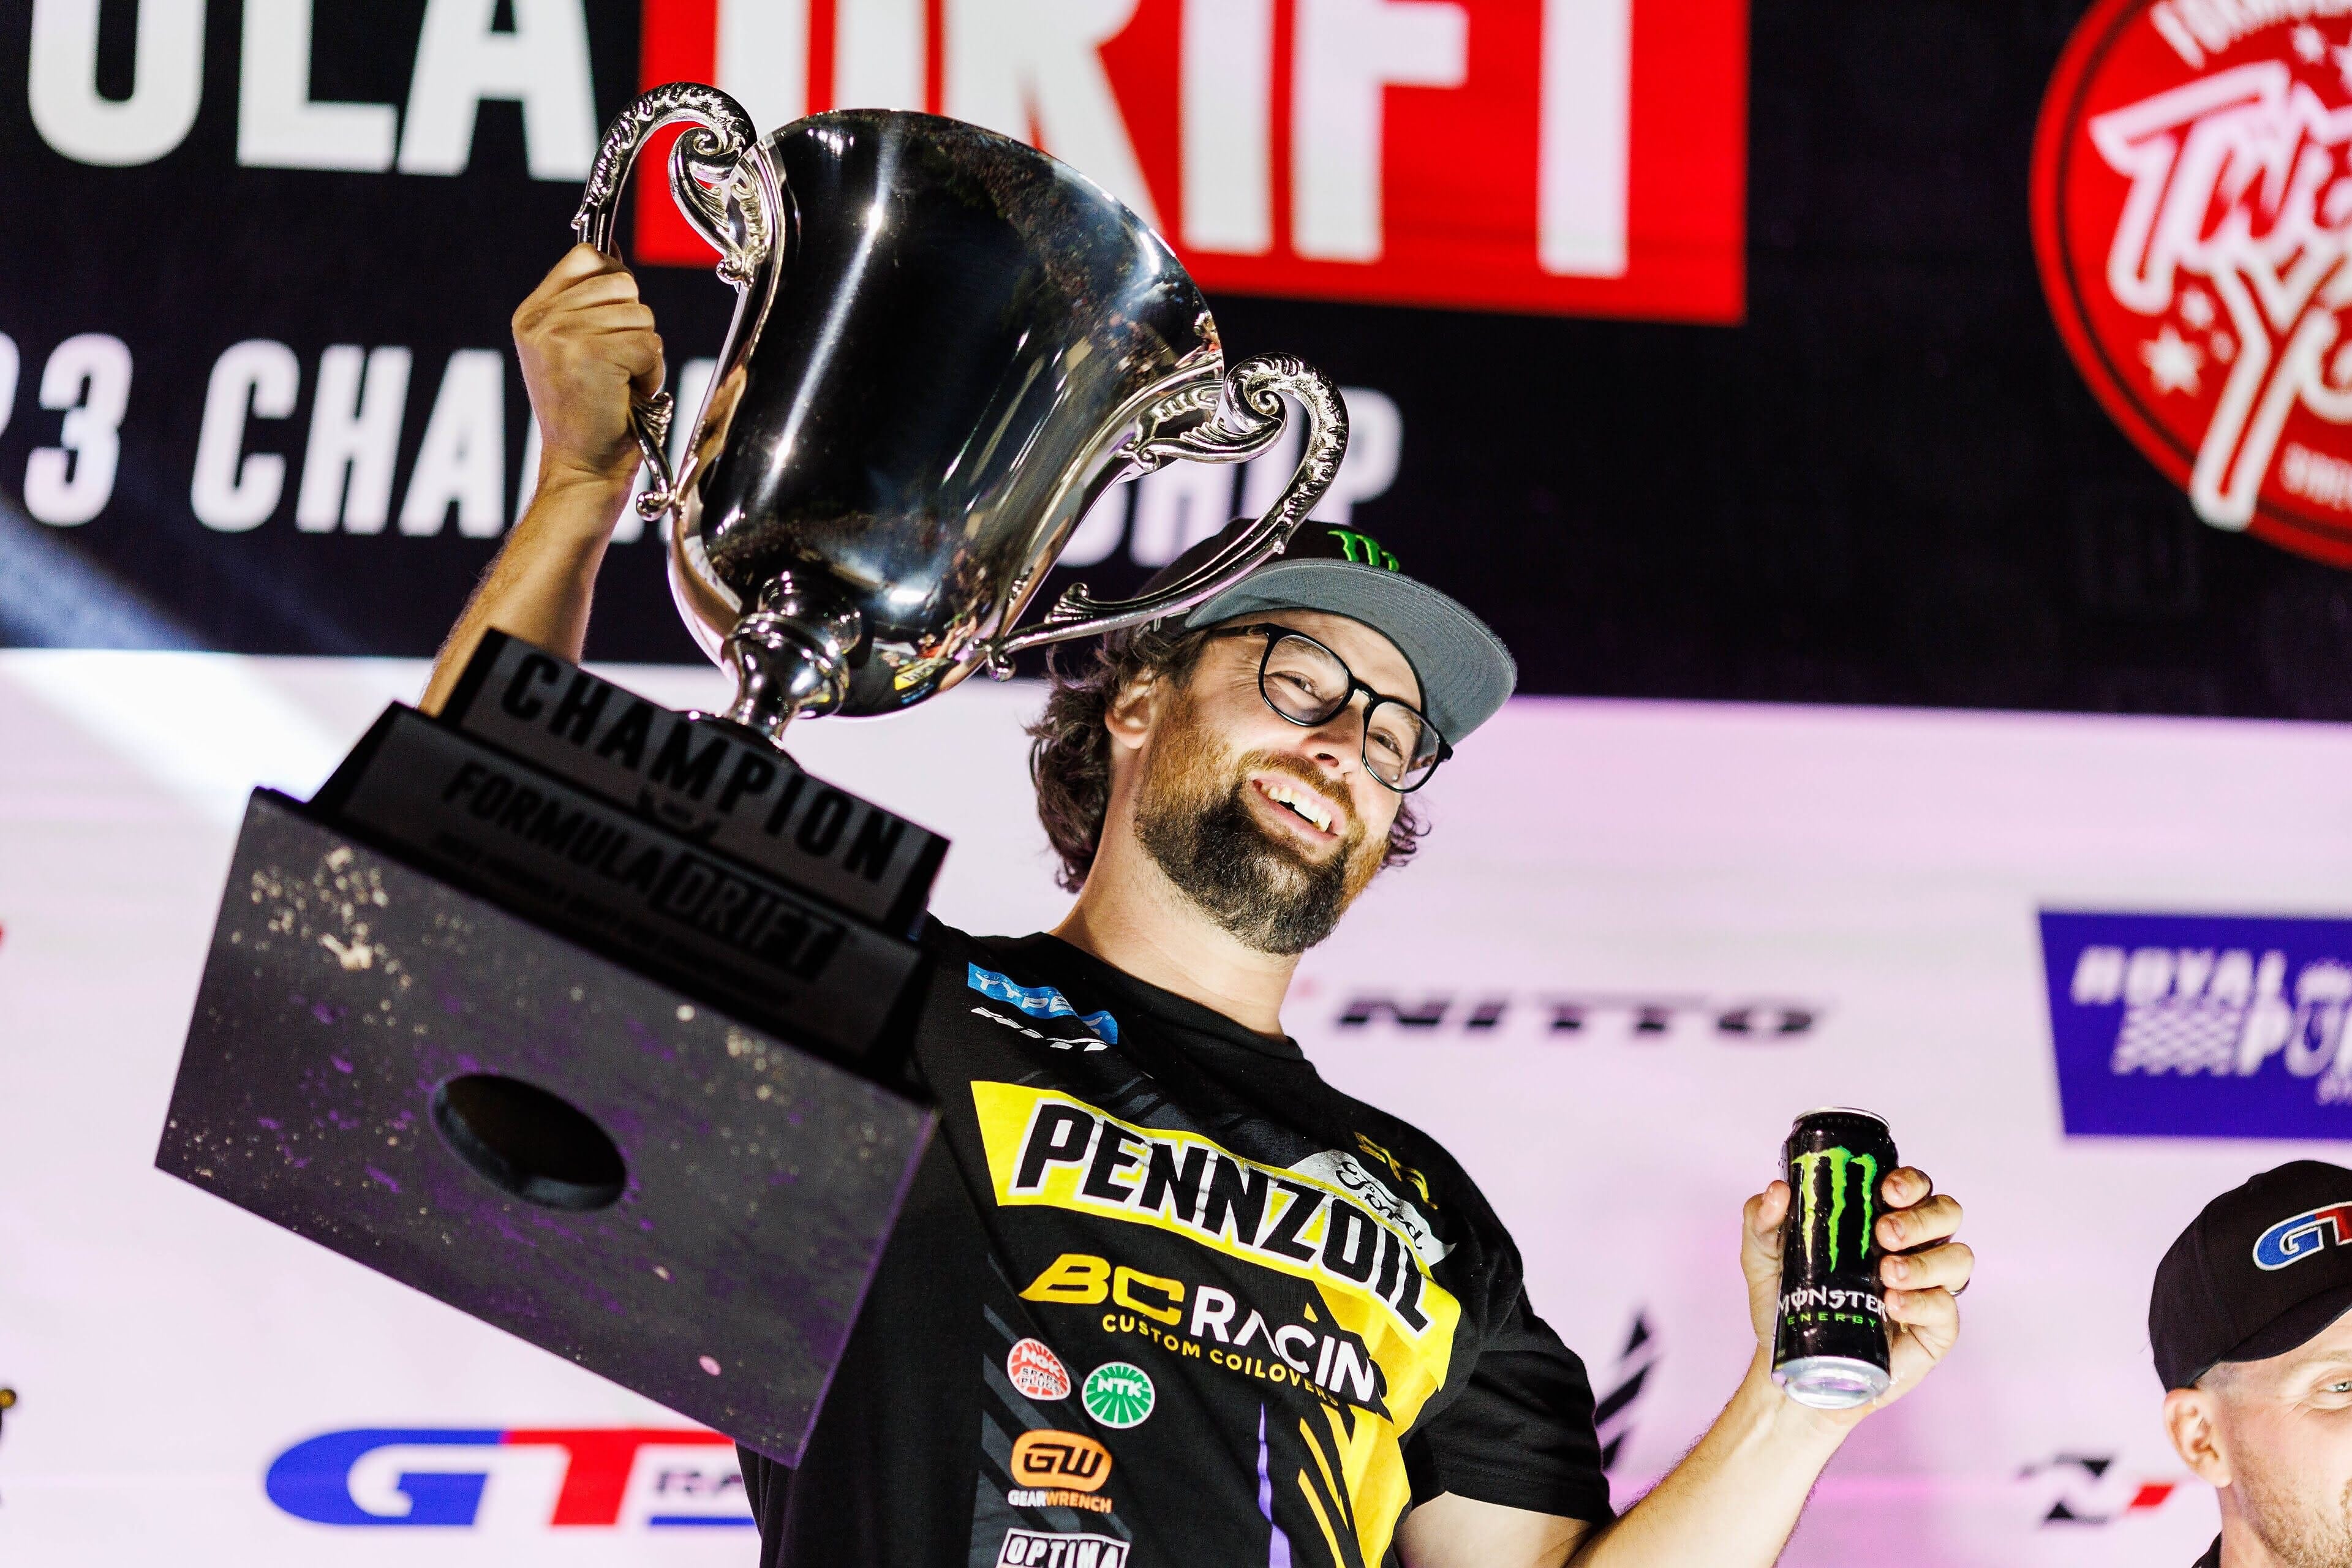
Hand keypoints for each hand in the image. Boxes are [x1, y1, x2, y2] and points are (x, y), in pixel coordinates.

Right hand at [512, 245, 665, 501]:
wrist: (581, 467)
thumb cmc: (589, 412)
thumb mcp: (573, 348)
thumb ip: (587, 303)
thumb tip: (615, 256)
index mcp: (532, 312)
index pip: (587, 256)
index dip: (614, 285)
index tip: (612, 325)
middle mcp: (541, 319)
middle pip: (622, 283)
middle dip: (634, 326)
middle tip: (615, 366)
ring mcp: (561, 335)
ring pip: (641, 315)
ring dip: (644, 353)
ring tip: (619, 382)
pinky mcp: (591, 355)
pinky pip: (649, 344)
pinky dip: (650, 373)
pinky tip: (626, 394)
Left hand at [1740, 1167, 1971, 1420]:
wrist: (1796, 1366)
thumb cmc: (1790, 1303)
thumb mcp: (1764, 1257)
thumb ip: (1762, 1220)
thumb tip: (1778, 1192)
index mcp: (1881, 1220)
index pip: (1914, 1187)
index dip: (1911, 1181)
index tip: (1886, 1189)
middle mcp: (1913, 1248)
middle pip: (1946, 1213)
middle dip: (1921, 1217)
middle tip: (1885, 1233)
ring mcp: (1929, 1288)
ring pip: (1958, 1257)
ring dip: (1925, 1261)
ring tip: (1887, 1272)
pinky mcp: (1936, 1328)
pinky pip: (1947, 1308)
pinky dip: (1922, 1302)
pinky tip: (1893, 1304)